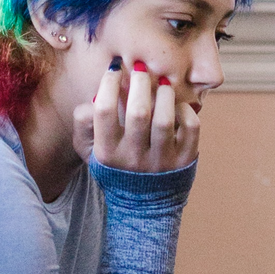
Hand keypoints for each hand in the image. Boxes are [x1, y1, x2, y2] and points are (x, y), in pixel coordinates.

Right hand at [72, 56, 201, 175]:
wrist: (143, 205)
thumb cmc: (115, 167)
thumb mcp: (89, 151)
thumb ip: (84, 122)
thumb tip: (97, 95)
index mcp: (107, 153)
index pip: (104, 110)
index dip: (109, 83)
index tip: (115, 68)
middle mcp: (134, 158)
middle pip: (138, 111)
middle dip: (140, 81)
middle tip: (140, 68)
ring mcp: (161, 161)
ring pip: (165, 119)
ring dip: (164, 94)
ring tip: (161, 84)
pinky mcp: (185, 160)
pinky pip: (190, 128)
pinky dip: (185, 110)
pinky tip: (177, 106)